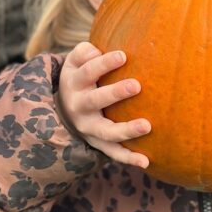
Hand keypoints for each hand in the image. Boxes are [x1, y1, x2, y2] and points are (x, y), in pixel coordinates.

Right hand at [58, 43, 150, 169]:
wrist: (63, 110)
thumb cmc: (80, 77)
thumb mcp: (75, 62)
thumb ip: (84, 52)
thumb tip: (96, 50)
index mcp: (74, 83)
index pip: (87, 72)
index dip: (103, 64)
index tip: (123, 56)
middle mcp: (79, 107)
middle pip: (95, 100)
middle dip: (115, 93)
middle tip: (136, 85)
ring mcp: (88, 128)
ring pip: (106, 131)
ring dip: (126, 129)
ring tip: (147, 125)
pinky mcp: (97, 143)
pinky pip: (113, 152)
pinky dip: (128, 158)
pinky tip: (145, 161)